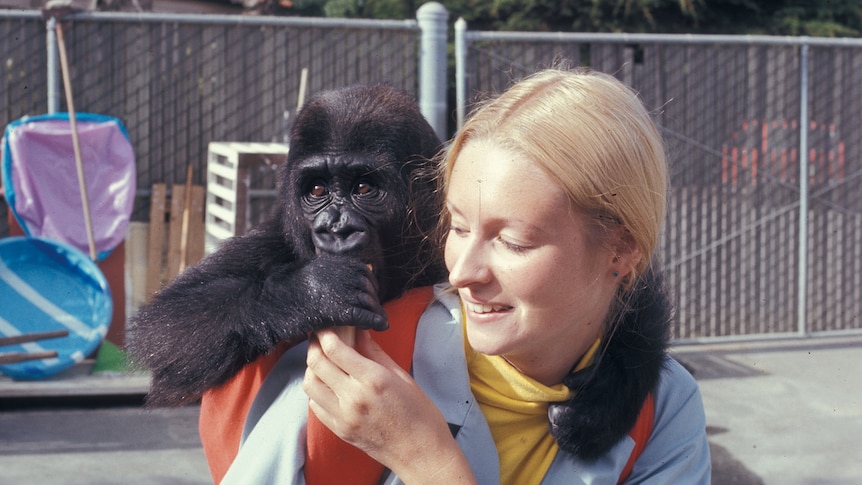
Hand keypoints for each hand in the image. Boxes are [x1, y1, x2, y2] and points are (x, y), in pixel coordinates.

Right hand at [274, 254, 387, 331]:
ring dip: (377, 311)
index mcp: (335, 263)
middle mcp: (340, 274)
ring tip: (382, 321)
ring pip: (368, 301)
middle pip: (368, 287)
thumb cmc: (288, 290)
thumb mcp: (311, 271)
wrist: (270, 302)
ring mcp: (339, 291)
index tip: (372, 295)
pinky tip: (382, 327)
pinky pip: (363, 315)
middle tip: (378, 311)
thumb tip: (348, 272)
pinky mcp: (335, 311)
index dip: (370, 285)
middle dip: (374, 300)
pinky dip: (375, 320)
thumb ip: (330, 272)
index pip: (363, 272)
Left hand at [303, 329, 476, 483]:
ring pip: (309, 384)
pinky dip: (317, 390)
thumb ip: (374, 352)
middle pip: (316, 363)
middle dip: (314, 344)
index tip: (326, 324)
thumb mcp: (402, 376)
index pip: (334, 349)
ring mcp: (343, 416)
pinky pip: (315, 405)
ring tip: (324, 361)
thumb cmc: (420, 414)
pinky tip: (329, 384)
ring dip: (312, 368)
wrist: (422, 453)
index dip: (325, 332)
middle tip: (320, 337)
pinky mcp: (339, 430)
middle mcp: (354, 398)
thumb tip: (358, 330)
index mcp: (373, 380)